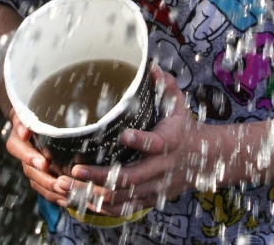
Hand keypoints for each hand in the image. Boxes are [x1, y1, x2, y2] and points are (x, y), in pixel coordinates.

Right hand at [5, 109, 66, 206]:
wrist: (38, 119)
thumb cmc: (37, 112)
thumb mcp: (32, 110)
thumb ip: (26, 119)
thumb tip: (25, 131)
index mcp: (18, 137)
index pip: (17, 148)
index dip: (29, 156)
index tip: (43, 163)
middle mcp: (23, 154)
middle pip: (29, 170)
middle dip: (44, 178)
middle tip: (58, 183)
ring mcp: (30, 166)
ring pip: (36, 181)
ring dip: (49, 189)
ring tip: (64, 192)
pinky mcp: (39, 174)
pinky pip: (42, 188)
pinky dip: (54, 195)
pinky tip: (66, 199)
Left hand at [58, 70, 208, 216]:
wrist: (204, 161)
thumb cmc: (185, 128)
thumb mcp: (179, 105)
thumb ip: (166, 86)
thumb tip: (151, 66)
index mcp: (169, 143)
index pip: (155, 144)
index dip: (140, 141)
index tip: (123, 134)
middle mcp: (161, 168)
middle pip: (130, 177)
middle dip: (101, 176)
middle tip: (75, 169)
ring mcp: (155, 187)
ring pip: (123, 197)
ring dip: (94, 194)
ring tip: (68, 185)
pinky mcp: (150, 198)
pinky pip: (125, 208)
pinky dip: (103, 207)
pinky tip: (82, 201)